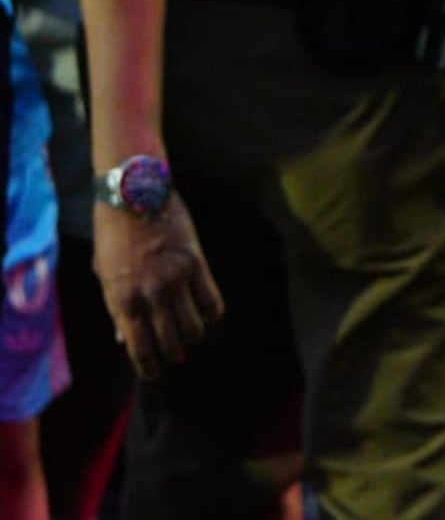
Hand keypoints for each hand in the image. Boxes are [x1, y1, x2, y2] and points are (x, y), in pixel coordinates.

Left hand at [93, 194, 223, 381]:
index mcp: (122, 300)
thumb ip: (117, 307)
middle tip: (176, 355)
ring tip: (191, 335)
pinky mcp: (196, 264)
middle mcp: (149, 295)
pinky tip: (208, 314)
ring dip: (192, 336)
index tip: (154, 374)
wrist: (133, 197)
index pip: (139, 348)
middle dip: (173, 354)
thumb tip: (125, 338)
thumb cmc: (113, 236)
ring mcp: (175, 280)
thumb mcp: (105, 275)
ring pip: (193, 326)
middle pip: (170, 341)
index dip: (148, 367)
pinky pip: (211, 300)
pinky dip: (211, 313)